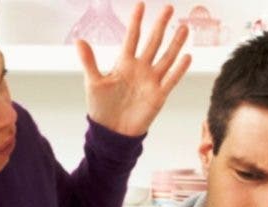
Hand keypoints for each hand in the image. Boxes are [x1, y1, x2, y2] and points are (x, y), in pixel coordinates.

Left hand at [76, 2, 190, 136]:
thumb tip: (79, 41)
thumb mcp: (93, 82)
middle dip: (160, 25)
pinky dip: (179, 69)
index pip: (132, 37)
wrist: (112, 132)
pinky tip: (187, 56)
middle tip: (168, 7)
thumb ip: (89, 61)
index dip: (136, 21)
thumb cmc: (101, 108)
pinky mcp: (158, 95)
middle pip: (153, 42)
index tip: (140, 5)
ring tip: (183, 27)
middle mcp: (140, 68)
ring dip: (175, 43)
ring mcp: (151, 81)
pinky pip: (171, 79)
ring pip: (166, 57)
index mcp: (124, 63)